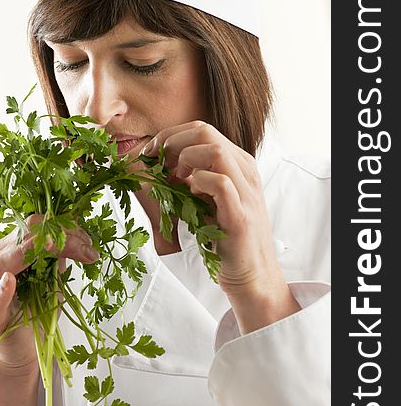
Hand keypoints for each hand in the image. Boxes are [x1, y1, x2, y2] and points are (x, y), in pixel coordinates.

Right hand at [0, 214, 98, 375]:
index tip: (87, 238)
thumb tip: (78, 234)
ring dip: (28, 252)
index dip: (61, 227)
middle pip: (20, 240)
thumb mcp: (53, 280)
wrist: (23, 351)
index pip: (32, 228)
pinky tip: (9, 281)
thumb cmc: (36, 313)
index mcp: (9, 253)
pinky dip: (1, 290)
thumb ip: (58, 258)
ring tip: (50, 245)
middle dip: (56, 236)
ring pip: (2, 263)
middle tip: (84, 244)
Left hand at [142, 121, 300, 332]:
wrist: (252, 276)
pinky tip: (191, 197)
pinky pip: (220, 184)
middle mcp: (246, 172)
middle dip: (171, 142)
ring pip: (215, 151)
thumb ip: (191, 178)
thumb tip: (157, 163)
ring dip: (185, 161)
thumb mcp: (208, 199)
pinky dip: (198, 184)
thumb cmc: (225, 237)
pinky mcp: (241, 217)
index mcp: (239, 164)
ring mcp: (246, 193)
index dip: (171, 135)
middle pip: (206, 132)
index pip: (202, 129)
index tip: (151, 153)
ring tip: (176, 180)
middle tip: (155, 163)